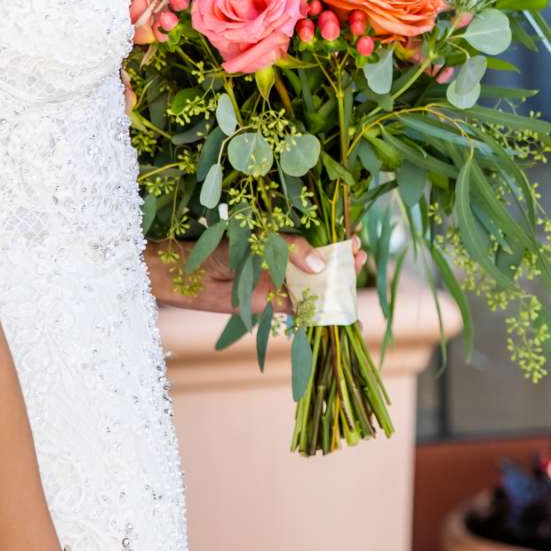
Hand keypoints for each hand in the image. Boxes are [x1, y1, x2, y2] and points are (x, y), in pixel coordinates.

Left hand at [159, 234, 346, 314]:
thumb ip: (291, 249)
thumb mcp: (260, 240)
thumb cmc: (221, 249)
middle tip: (359, 258)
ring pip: (318, 286)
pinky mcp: (274, 306)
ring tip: (353, 279)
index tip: (355, 237)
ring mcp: (282, 284)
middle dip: (344, 261)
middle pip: (324, 262)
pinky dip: (322, 312)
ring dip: (337, 286)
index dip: (339, 238)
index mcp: (283, 240)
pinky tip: (340, 312)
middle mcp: (285, 262)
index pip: (319, 237)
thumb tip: (321, 265)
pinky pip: (304, 309)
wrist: (190, 276)